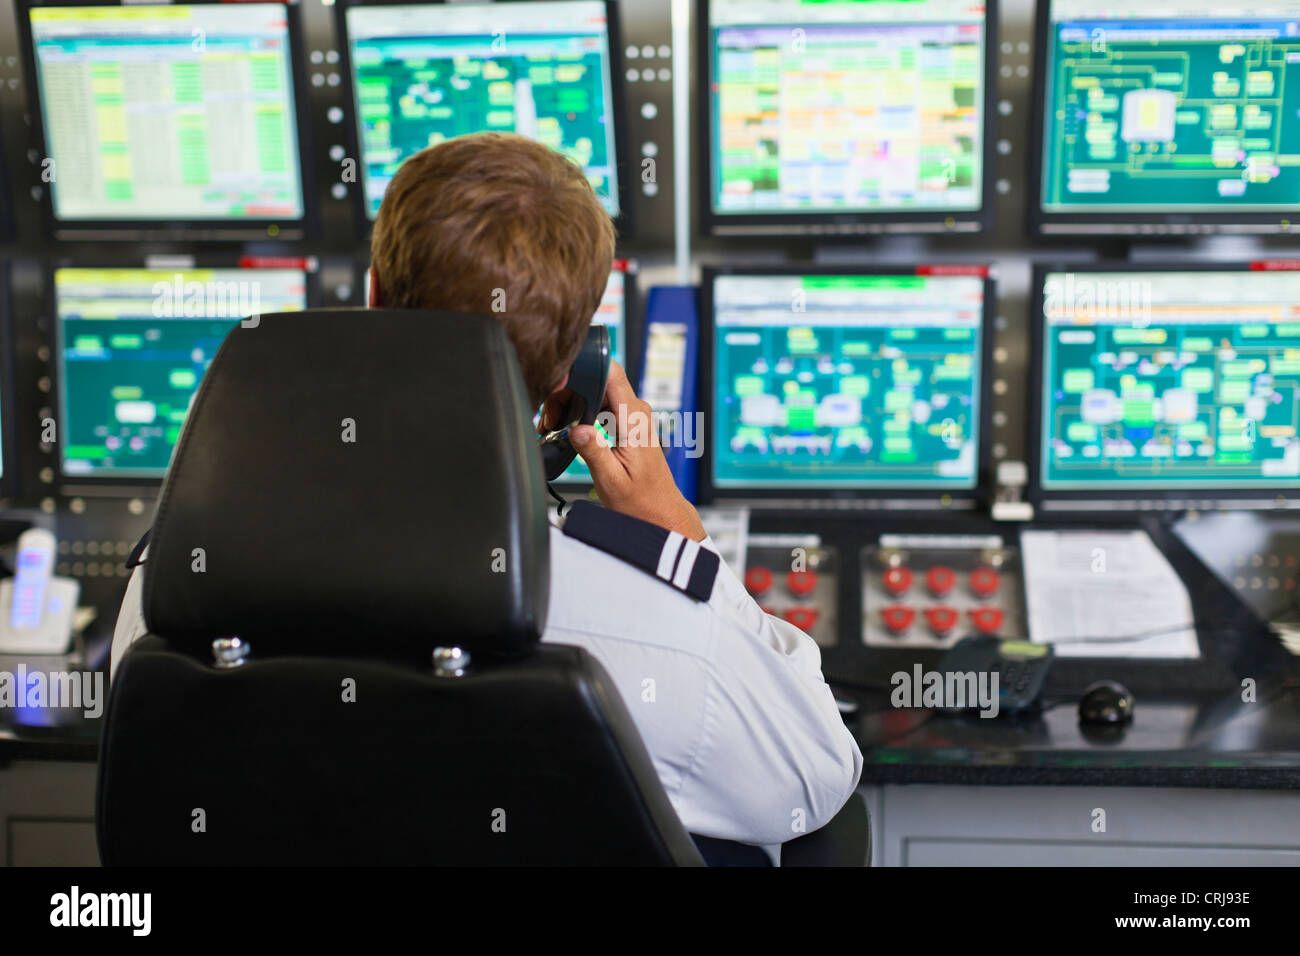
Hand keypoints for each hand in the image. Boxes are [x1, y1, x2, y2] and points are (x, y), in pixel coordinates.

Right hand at [570, 361, 706, 541]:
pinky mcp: (628, 420)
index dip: (583, 368)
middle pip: (597, 378)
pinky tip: (571, 430)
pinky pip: (601, 402)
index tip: (560, 385)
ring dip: (572, 403)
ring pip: (596, 389)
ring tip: (556, 427)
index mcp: (634, 420)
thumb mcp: (610, 480)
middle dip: (569, 392)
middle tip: (550, 420)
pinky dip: (582, 410)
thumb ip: (594, 451)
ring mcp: (633, 414)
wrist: (658, 512)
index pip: (611, 372)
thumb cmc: (640, 501)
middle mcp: (636, 411)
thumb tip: (577, 428)